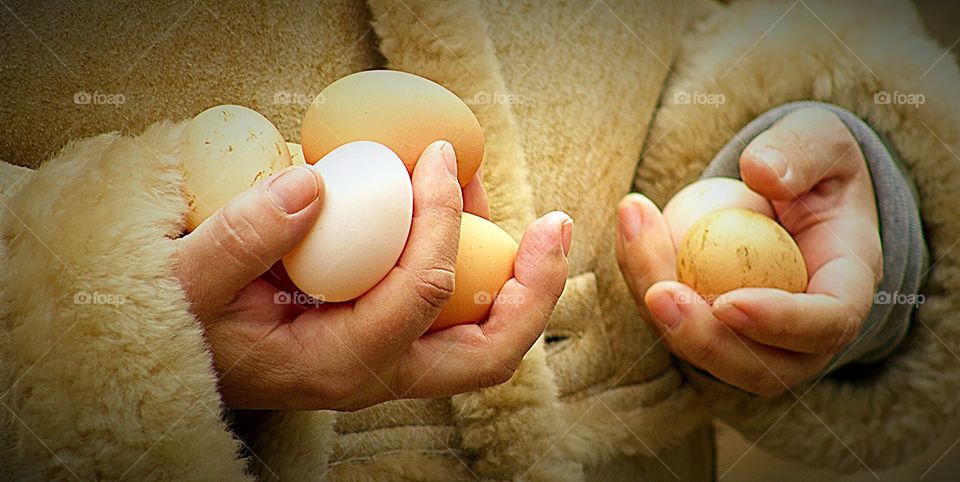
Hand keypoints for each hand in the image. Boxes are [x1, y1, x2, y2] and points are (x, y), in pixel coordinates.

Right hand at [176, 141, 571, 409]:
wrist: (184, 359)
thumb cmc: (189, 327)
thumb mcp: (191, 283)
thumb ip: (241, 236)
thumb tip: (313, 182)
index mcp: (339, 362)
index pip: (421, 292)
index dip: (441, 218)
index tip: (434, 158)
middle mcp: (378, 374)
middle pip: (489, 353)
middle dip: (534, 289)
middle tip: (555, 227)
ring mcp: (391, 363)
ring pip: (483, 341)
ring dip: (517, 279)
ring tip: (525, 216)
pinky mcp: (390, 343)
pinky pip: (456, 319)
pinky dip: (477, 271)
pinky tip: (463, 218)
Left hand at [617, 108, 881, 395]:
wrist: (787, 189)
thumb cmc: (808, 163)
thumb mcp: (820, 138)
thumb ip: (800, 152)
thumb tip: (761, 175)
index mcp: (848, 286)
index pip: (827, 324)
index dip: (781, 323)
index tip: (728, 304)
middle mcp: (807, 332)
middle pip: (760, 367)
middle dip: (703, 340)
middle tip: (658, 293)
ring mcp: (758, 341)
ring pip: (706, 352)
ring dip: (660, 310)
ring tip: (634, 229)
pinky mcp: (711, 331)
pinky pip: (674, 321)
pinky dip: (644, 278)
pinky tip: (631, 223)